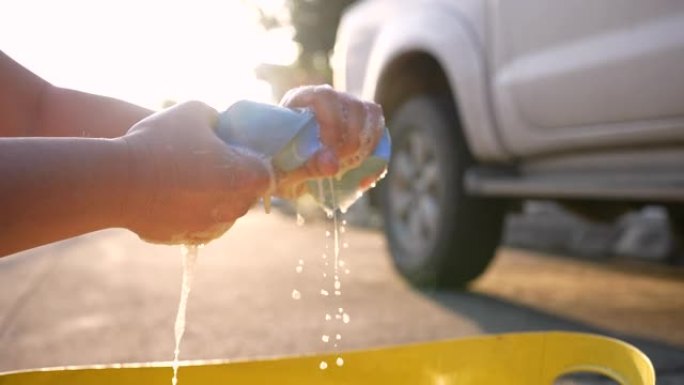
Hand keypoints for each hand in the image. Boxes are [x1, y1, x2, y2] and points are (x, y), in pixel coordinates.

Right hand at [122, 101, 270, 244]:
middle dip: (232, 179)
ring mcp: (212, 228)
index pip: (266, 173)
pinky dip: (189, 211)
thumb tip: (218, 124)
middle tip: (208, 161)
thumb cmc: (161, 143)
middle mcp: (235, 208)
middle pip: (245, 193)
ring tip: (185, 177)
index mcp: (246, 178)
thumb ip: (216, 117)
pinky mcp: (187, 239)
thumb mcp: (194, 111)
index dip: (253, 161)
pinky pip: (197, 223)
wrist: (118, 182)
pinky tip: (170, 194)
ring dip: (212, 197)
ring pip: (222, 210)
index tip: (235, 152)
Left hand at [275, 85, 384, 198]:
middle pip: (353, 106)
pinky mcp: (360, 121)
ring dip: (366, 144)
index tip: (330, 156)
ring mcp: (346, 107)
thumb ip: (306, 167)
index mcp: (301, 99)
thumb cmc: (279, 166)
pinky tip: (365, 174)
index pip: (325, 97)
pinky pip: (377, 126)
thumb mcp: (286, 170)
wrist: (285, 169)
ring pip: (370, 113)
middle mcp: (327, 97)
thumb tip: (332, 165)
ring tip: (352, 168)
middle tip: (342, 166)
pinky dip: (375, 151)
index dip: (332, 126)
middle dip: (352, 140)